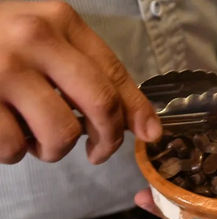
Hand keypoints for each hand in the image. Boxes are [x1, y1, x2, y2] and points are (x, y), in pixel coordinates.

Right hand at [0, 1, 160, 163]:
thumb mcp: (46, 40)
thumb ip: (86, 73)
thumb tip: (136, 120)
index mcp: (59, 20)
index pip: (114, 73)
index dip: (138, 110)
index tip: (152, 134)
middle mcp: (34, 39)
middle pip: (100, 105)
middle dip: (108, 138)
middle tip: (99, 151)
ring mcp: (1, 70)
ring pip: (59, 134)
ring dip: (54, 148)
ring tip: (37, 135)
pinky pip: (14, 148)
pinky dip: (15, 151)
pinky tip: (5, 130)